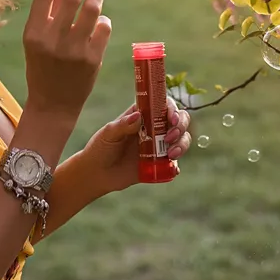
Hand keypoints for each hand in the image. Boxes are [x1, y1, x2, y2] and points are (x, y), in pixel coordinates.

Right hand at [22, 0, 110, 119]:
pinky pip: (104, 28)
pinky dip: (103, 19)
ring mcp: (74, 50)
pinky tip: (100, 19)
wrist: (53, 105)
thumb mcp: (36, 40)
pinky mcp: (92, 60)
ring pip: (92, 9)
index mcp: (33, 33)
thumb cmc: (43, 66)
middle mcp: (52, 40)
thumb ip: (49, 12)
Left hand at [77, 99, 192, 194]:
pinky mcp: (159, 164)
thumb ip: (122, 125)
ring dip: (182, 145)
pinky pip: (174, 164)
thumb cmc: (100, 148)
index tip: (171, 118)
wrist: (97, 174)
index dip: (172, 109)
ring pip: (181, 140)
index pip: (164, 105)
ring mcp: (159, 146)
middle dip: (181, 126)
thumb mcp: (108, 134)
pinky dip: (176, 166)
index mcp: (143, 115)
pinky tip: (173, 169)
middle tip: (170, 137)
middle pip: (179, 120)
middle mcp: (154, 128)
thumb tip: (138, 116)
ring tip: (171, 155)